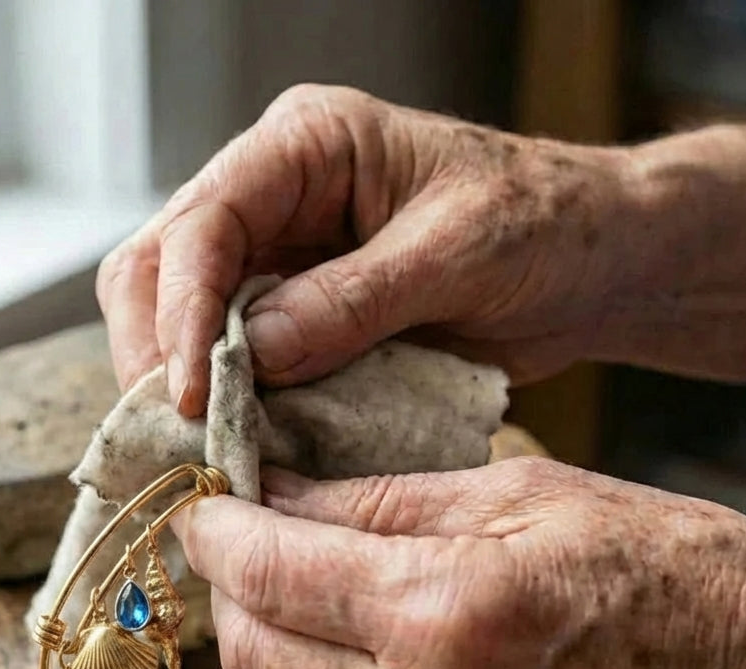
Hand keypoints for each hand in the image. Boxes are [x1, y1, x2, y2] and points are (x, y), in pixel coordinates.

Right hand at [97, 84, 640, 413]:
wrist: (588, 264)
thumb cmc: (543, 224)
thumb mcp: (458, 252)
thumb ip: (353, 300)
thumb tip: (252, 353)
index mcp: (306, 147)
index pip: (204, 221)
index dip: (182, 310)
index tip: (188, 392)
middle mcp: (274, 197)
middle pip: (162, 267)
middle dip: (157, 351)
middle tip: (177, 430)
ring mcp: (280, 259)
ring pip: (182, 318)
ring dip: (182, 383)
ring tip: (201, 445)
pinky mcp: (296, 316)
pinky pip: (234, 359)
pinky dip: (228, 403)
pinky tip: (238, 441)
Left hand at [175, 458, 745, 668]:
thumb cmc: (669, 571)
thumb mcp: (525, 496)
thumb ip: (381, 501)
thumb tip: (277, 495)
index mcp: (450, 611)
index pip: (272, 572)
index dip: (218, 534)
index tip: (201, 509)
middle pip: (255, 659)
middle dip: (231, 595)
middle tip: (244, 549)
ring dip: (273, 661)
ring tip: (305, 608)